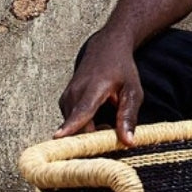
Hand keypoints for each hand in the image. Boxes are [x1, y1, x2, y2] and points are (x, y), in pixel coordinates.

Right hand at [54, 31, 142, 145]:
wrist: (105, 49)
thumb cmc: (122, 70)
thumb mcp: (133, 92)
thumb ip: (128, 116)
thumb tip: (128, 142)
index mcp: (93, 88)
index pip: (81, 110)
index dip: (71, 126)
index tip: (57, 137)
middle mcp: (75, 93)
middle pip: (77, 127)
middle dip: (93, 139)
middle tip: (112, 132)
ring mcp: (67, 97)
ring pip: (74, 127)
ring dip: (90, 132)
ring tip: (107, 123)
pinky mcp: (64, 102)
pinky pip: (72, 122)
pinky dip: (84, 126)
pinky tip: (96, 119)